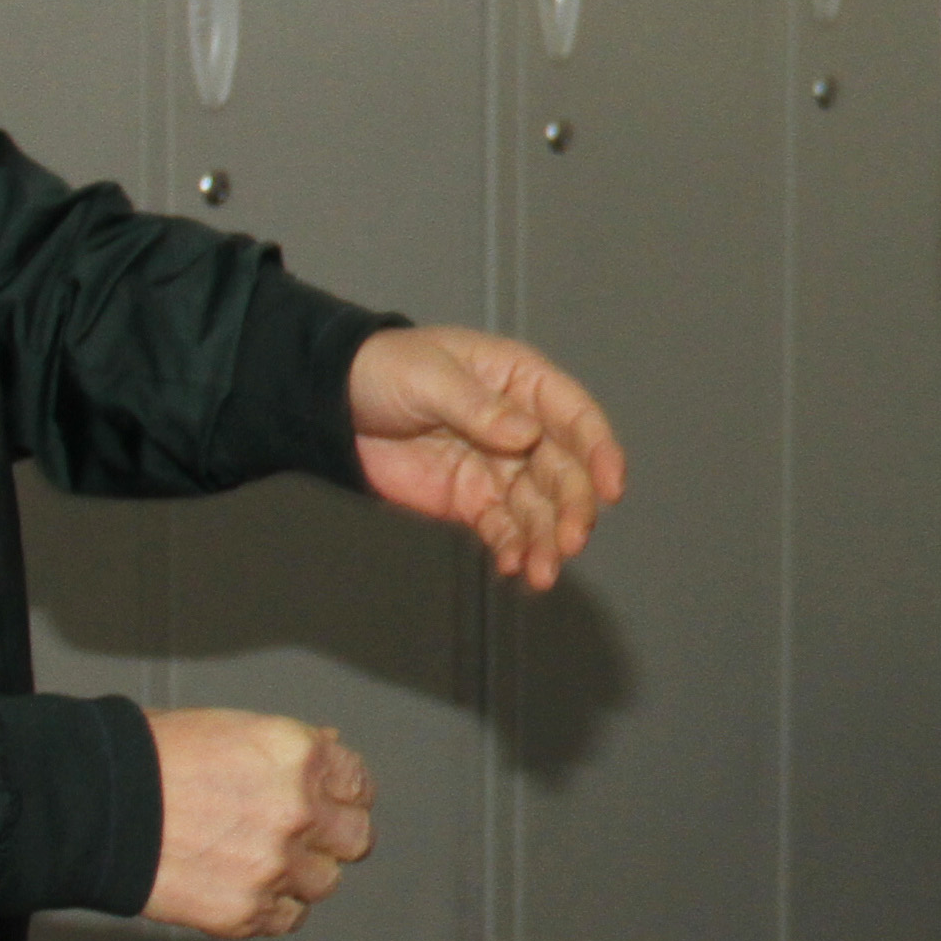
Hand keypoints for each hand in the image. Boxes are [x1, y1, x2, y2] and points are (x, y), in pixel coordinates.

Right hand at [144, 707, 373, 938]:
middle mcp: (299, 811)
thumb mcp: (232, 728)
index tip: (332, 802)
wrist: (95, 806)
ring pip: (324, 883)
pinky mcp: (246, 911)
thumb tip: (330, 751)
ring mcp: (275, 866)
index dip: (344, 794)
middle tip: (304, 837)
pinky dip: (274, 908)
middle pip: (355, 839)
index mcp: (299, 756)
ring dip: (300, 875)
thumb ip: (290, 747)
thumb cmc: (152, 759)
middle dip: (333, 837)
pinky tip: (246, 887)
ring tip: (259, 861)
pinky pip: (288, 919)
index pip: (359, 784)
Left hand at [349, 325, 626, 587]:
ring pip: (539, 509)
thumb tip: (527, 434)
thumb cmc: (384, 368)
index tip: (610, 487)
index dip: (599, 451)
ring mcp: (499, 467)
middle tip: (570, 541)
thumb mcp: (429, 377)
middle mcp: (522, 427)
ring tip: (542, 572)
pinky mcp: (473, 501)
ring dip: (547, 540)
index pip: (575, 417)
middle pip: (564, 471)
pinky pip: (504, 529)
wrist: (330, 404)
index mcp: (522, 382)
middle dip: (571, 508)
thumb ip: (477, 407)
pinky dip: (514, 549)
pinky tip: (515, 568)